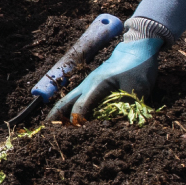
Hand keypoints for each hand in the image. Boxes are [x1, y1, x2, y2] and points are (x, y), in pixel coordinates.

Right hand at [45, 35, 163, 121]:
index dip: (76, 122)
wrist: (137, 49)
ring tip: (53, 126)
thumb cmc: (137, 68)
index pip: (80, 107)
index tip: (73, 136)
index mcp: (97, 85)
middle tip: (48, 130)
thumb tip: (117, 127)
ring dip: (60, 112)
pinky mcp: (92, 84)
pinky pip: (76, 98)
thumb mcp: (136, 90)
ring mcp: (88, 84)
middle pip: (66, 102)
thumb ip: (125, 108)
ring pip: (68, 100)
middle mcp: (87, 85)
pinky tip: (69, 117)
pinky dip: (69, 108)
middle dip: (56, 116)